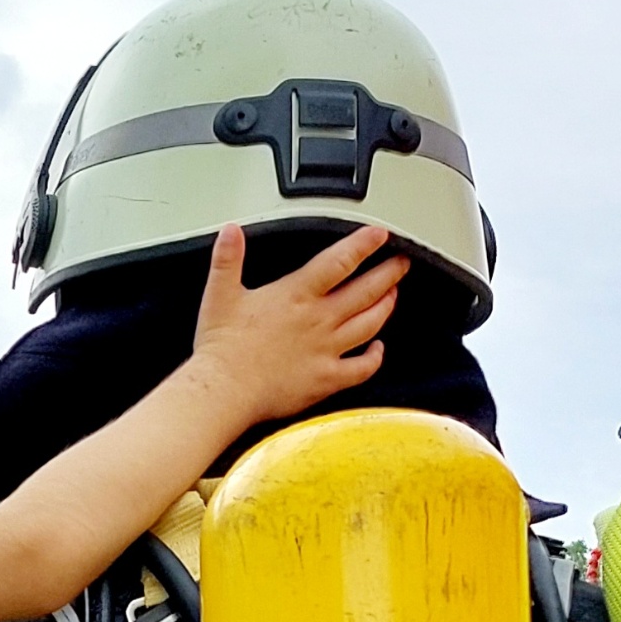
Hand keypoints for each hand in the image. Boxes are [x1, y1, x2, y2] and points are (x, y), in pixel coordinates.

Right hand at [190, 220, 407, 432]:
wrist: (225, 390)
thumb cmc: (222, 348)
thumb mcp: (219, 294)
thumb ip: (228, 259)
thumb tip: (230, 231)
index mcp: (297, 295)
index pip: (340, 261)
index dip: (364, 245)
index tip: (380, 235)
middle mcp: (318, 320)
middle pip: (366, 291)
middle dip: (388, 273)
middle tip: (400, 263)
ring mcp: (326, 350)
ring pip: (369, 324)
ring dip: (385, 307)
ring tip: (392, 295)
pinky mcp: (325, 379)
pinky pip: (362, 368)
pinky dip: (375, 357)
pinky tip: (378, 350)